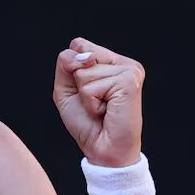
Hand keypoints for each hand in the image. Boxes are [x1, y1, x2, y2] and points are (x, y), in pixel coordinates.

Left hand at [52, 37, 145, 167]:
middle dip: (78, 83)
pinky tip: (107, 111)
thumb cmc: (86, 122)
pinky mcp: (129, 81)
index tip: (86, 92)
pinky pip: (91, 87)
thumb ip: (66, 64)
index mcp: (110, 61)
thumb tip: (86, 56)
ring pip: (84, 72)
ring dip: (86, 97)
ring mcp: (129, 70)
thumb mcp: (65, 89)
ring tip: (102, 108)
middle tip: (95, 102)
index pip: (78, 45)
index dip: (71, 70)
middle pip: (79, 55)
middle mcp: (122, 62)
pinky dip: (91, 103)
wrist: (103, 149)